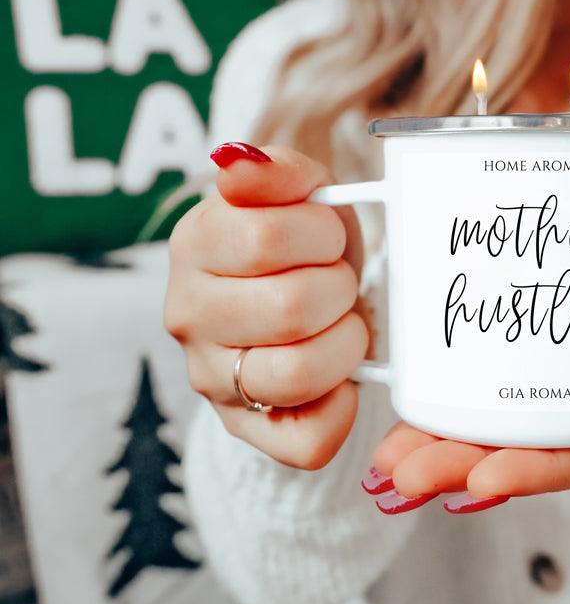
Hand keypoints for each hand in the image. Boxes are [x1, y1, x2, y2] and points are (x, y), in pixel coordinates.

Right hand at [164, 142, 370, 469]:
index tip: (328, 237)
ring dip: (347, 344)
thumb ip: (275, 171)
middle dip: (339, 289)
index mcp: (195, 245)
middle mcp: (188, 316)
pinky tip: (344, 380)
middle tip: (340, 282)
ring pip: (297, 375)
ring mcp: (212, 379)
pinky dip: (341, 409)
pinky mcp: (246, 429)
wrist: (297, 298)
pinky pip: (306, 441)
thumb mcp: (298, 192)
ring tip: (344, 324)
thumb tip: (237, 163)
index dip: (321, 235)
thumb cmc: (304, 244)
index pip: (265, 238)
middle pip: (289, 308)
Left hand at [366, 284, 569, 512]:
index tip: (484, 479)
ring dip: (436, 451)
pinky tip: (399, 425)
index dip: (536, 471)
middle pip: (523, 459)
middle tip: (401, 479)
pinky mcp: (533, 386)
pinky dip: (441, 413)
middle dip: (459, 471)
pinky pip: (484, 405)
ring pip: (493, 438)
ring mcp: (557, 415)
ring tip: (383, 466)